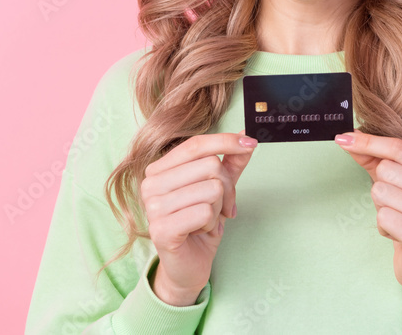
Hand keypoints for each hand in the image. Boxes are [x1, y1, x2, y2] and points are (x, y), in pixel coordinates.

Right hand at [141, 130, 256, 305]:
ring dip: (218, 209)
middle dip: (227, 189)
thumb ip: (230, 162)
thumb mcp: (218, 189)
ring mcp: (153, 207)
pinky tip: (200, 232)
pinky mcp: (161, 230)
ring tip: (206, 221)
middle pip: (210, 166)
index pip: (196, 145)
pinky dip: (212, 224)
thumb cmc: (200, 224)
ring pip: (212, 189)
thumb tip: (246, 134)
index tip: (251, 143)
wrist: (188, 266)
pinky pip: (205, 212)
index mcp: (159, 169)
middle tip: (221, 208)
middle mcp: (150, 184)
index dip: (226, 141)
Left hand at [335, 130, 401, 315]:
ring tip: (399, 219)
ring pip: (381, 192)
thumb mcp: (399, 183)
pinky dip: (383, 226)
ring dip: (382, 208)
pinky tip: (398, 234)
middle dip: (381, 186)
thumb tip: (348, 137)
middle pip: (387, 170)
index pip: (400, 148)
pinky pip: (383, 217)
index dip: (369, 142)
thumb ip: (375, 158)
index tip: (344, 138)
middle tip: (397, 205)